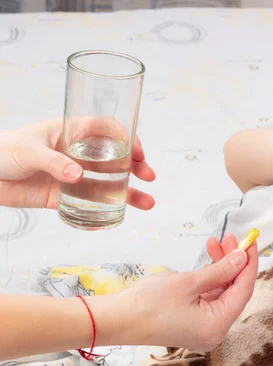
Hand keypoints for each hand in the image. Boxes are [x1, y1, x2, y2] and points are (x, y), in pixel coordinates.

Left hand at [0, 117, 154, 208]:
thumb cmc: (1, 151)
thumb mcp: (28, 150)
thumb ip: (54, 162)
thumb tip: (78, 176)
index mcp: (71, 132)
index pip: (108, 129)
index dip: (127, 138)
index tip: (137, 153)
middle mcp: (77, 153)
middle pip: (116, 157)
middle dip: (136, 166)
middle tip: (148, 176)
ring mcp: (73, 175)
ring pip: (108, 183)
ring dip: (129, 192)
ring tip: (146, 203)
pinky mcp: (63, 196)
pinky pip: (88, 205)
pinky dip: (103, 213)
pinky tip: (114, 219)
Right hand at [115, 242, 258, 351]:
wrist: (117, 319)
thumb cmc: (149, 303)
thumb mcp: (189, 282)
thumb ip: (220, 270)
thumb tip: (242, 258)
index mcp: (217, 325)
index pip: (243, 290)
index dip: (249, 264)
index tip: (250, 241)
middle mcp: (215, 331)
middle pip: (234, 291)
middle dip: (233, 262)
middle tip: (231, 237)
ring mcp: (204, 328)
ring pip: (222, 292)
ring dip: (221, 267)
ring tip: (215, 242)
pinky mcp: (194, 323)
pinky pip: (209, 298)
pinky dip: (210, 278)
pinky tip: (208, 259)